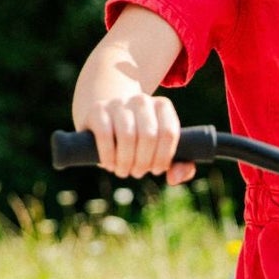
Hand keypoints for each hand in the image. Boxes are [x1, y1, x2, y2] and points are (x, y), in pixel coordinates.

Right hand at [80, 92, 194, 183]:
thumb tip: (173, 178)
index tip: (156, 170)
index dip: (163, 158)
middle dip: (144, 162)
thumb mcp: (163, 151)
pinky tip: (110, 165)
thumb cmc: (141, 141)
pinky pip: (105, 135)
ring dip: (126, 162)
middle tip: (138, 172)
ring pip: (127, 136)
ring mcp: (119, 103)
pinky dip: (109, 156)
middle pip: (149, 136)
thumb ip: (181, 166)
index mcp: (163, 106)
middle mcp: (142, 100)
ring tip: (124, 171)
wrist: (108, 120)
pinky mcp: (98, 110)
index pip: (169, 133)